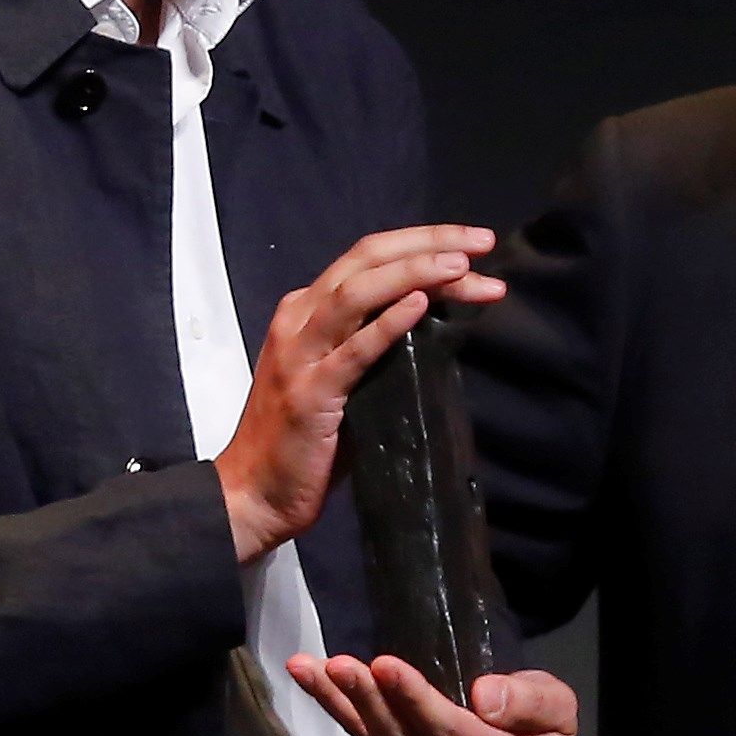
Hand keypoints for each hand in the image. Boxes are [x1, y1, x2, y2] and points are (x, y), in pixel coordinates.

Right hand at [217, 226, 502, 561]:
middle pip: (366, 259)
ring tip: (459, 267)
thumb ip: (376, 346)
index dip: (423, 243)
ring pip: (357, 293)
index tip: (474, 244)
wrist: (254, 493)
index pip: (370, 258)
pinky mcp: (309, 393)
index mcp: (308, 310)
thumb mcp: (345, 378)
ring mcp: (300, 354)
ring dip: (413, 273)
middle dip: (429, 243)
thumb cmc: (305, 442)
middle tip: (481, 241)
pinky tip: (418, 306)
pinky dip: (387, 324)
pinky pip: (354, 351)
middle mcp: (299, 319)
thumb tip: (439, 320)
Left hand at [285, 653, 575, 735]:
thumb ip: (531, 704)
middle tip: (339, 666)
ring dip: (338, 703)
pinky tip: (308, 676)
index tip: (388, 665)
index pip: (450, 732)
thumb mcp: (560, 717)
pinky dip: (332, 707)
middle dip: (367, 700)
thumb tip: (484, 695)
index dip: (417, 702)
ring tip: (307, 667)